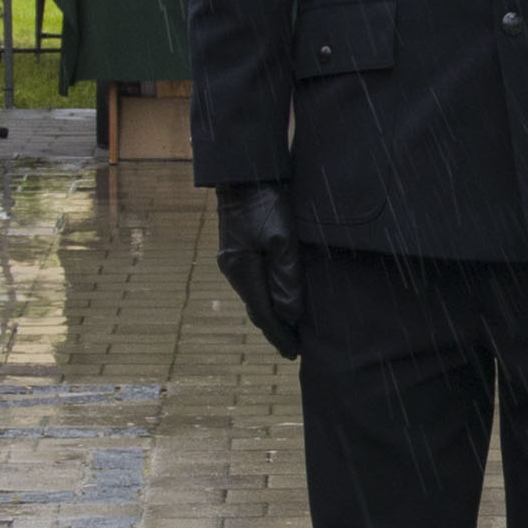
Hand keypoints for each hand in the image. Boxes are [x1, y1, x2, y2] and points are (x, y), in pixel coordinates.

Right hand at [214, 184, 301, 359]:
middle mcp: (233, 270)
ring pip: (254, 297)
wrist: (245, 173)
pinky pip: (253, 284)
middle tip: (294, 349)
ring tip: (290, 331)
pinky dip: (266, 298)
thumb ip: (288, 278)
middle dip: (276, 330)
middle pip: (256, 310)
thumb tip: (290, 315)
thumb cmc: (267, 203)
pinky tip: (277, 301)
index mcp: (242, 270)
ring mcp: (232, 261)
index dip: (280, 336)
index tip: (295, 354)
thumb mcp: (283, 239)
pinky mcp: (237, 251)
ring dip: (271, 315)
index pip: (264, 314)